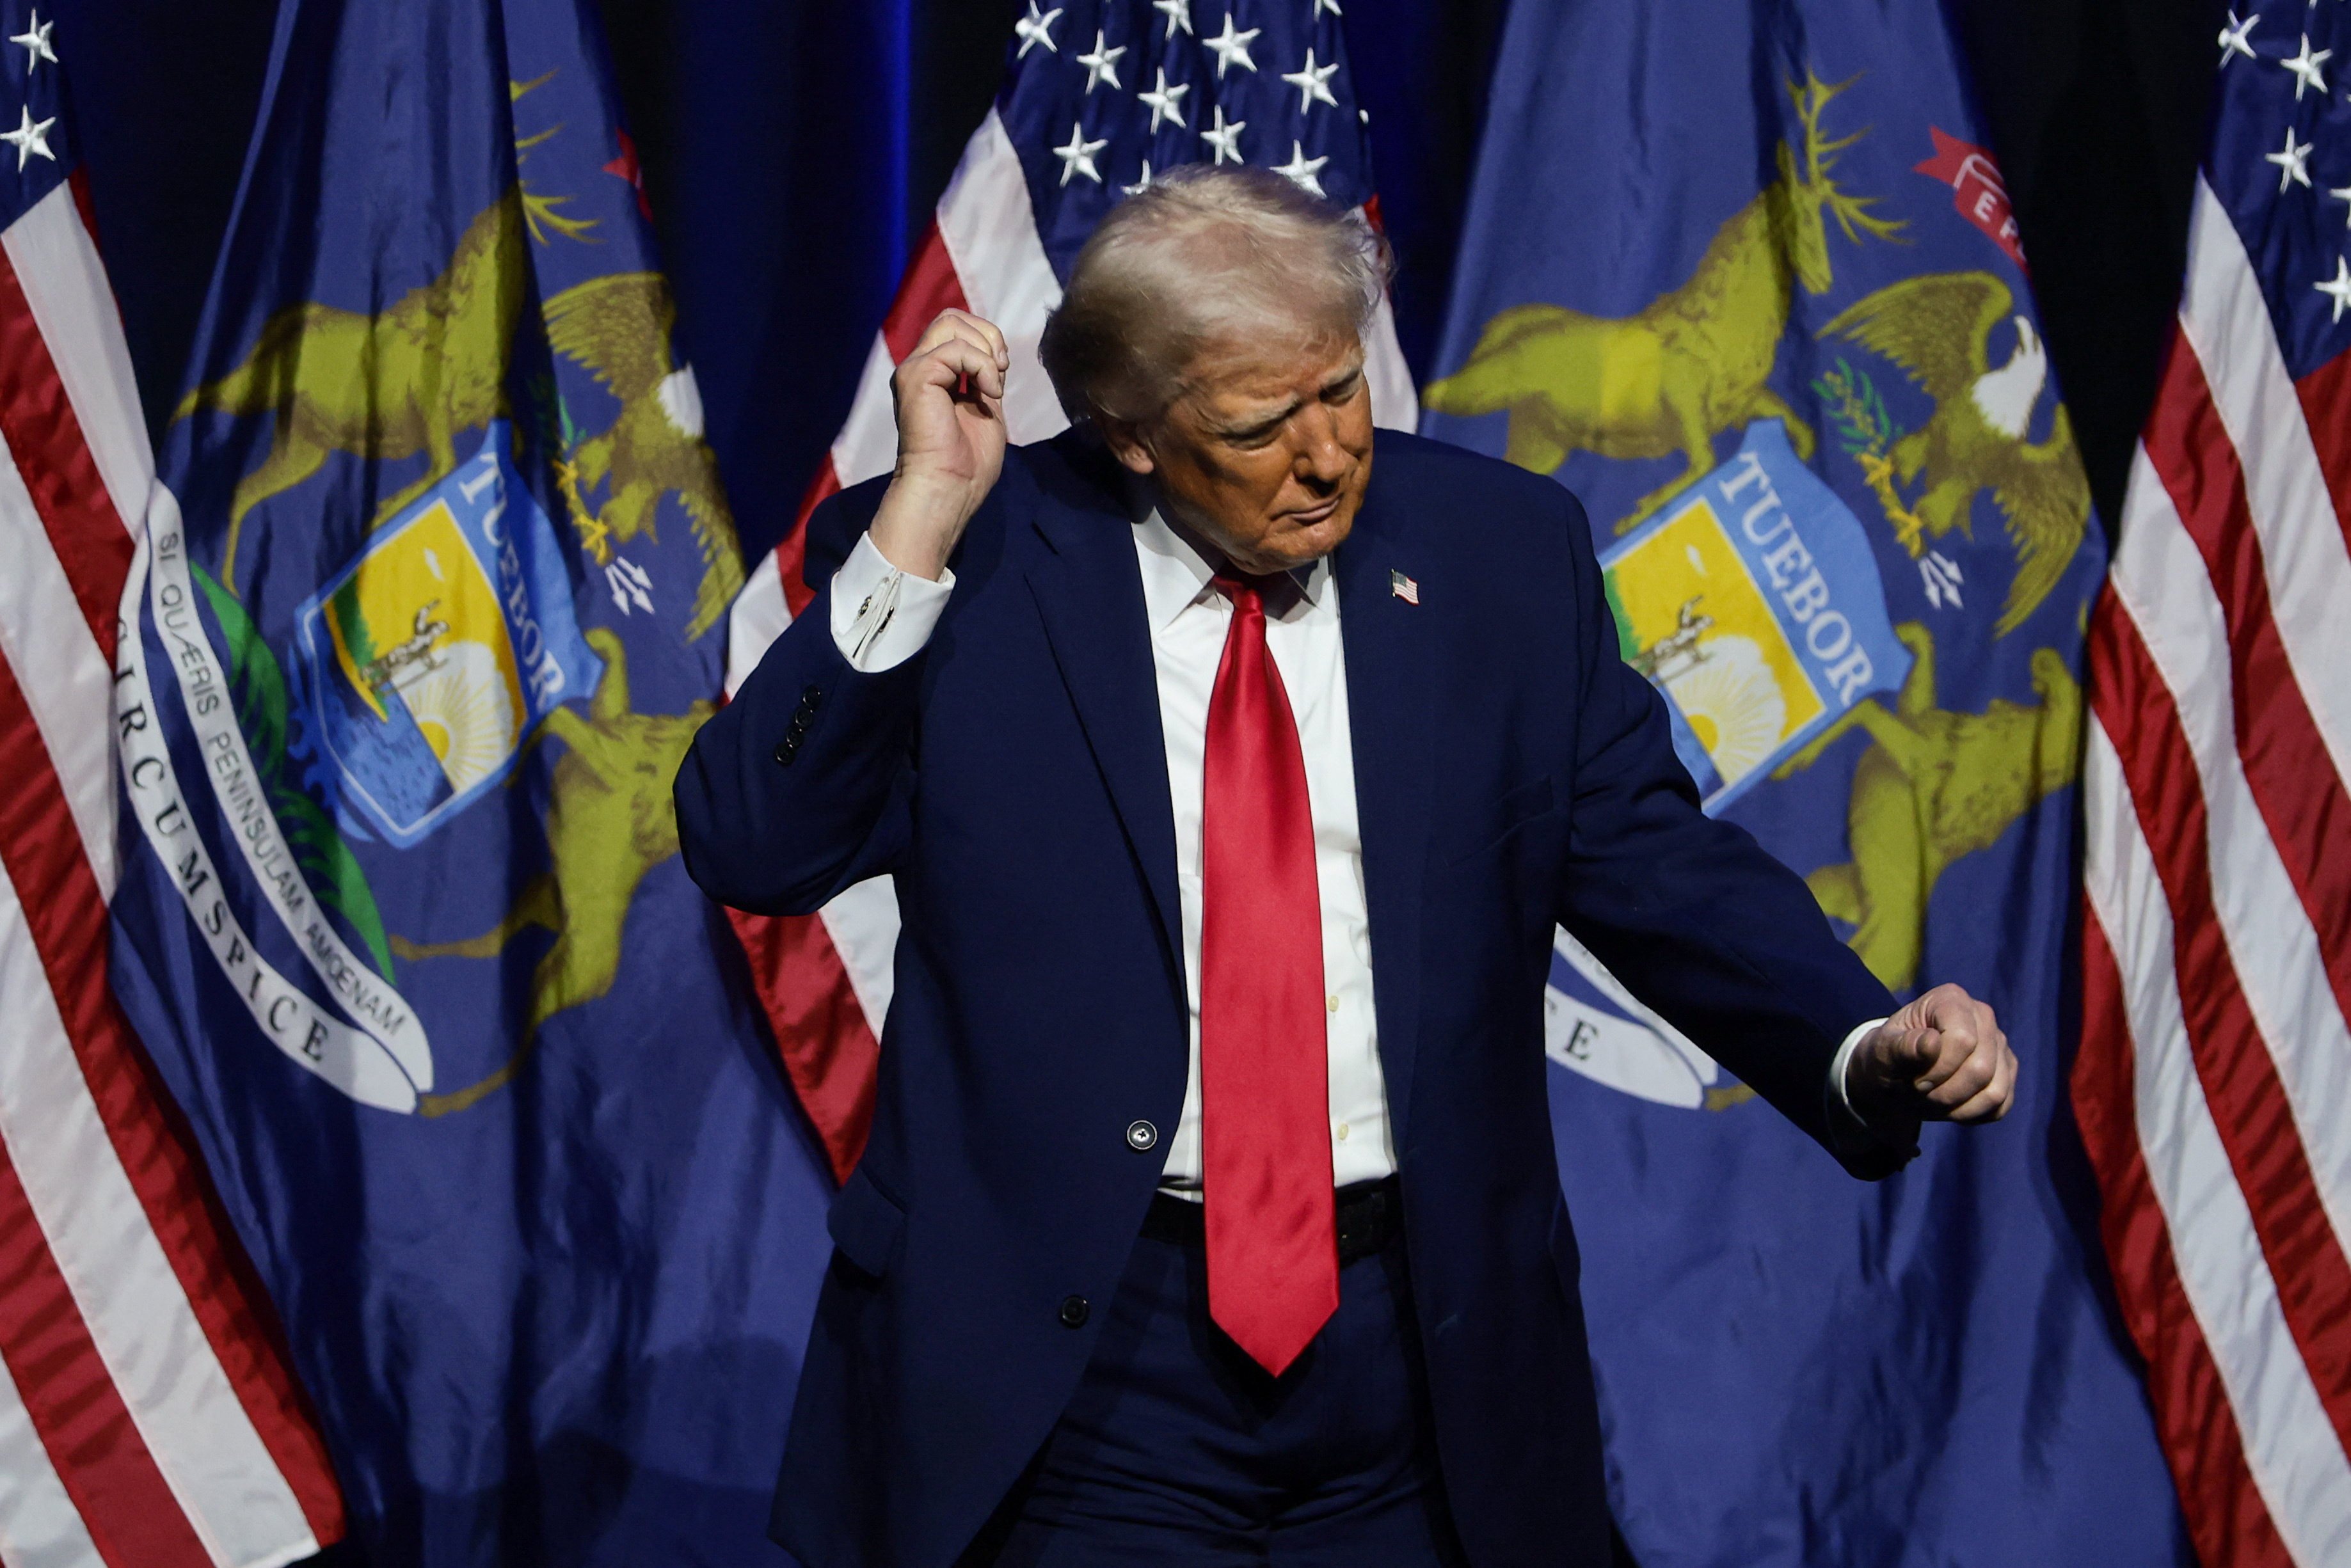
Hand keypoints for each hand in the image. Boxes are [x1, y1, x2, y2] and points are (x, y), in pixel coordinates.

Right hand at [868, 309, 1010, 580]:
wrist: (949, 489)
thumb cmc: (967, 464)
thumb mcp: (985, 408)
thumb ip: (984, 378)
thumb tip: (995, 354)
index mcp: (932, 374)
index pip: (956, 327)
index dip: (986, 339)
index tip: (1001, 371)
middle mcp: (918, 367)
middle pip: (952, 317)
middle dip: (988, 336)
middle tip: (1000, 371)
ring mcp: (914, 370)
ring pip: (951, 323)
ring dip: (986, 352)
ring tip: (992, 386)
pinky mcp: (916, 377)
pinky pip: (956, 350)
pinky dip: (982, 367)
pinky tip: (988, 394)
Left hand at [1846, 982, 2014, 1128]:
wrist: (1895, 1072)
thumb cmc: (1889, 1055)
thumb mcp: (1884, 1051)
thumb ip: (1903, 1047)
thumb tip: (1931, 1042)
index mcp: (1951, 999)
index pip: (1963, 1040)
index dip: (1937, 1069)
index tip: (1913, 1079)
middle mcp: (1983, 1016)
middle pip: (1981, 1069)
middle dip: (1944, 1093)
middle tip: (1919, 1093)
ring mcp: (2000, 1045)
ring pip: (1995, 1092)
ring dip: (1957, 1107)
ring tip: (1932, 1100)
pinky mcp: (2007, 1072)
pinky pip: (2000, 1106)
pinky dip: (1971, 1115)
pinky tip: (1950, 1106)